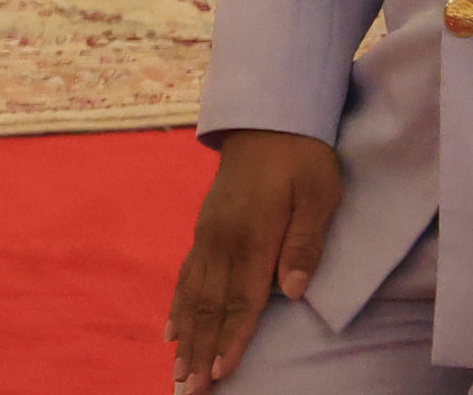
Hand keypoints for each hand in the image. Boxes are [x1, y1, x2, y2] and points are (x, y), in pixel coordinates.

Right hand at [169, 129, 339, 385]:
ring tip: (177, 370)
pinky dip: (176, 306)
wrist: (268, 120)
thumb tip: (293, 292)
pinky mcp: (204, 230)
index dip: (231, 339)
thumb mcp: (318, 197)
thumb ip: (304, 245)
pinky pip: (185, 274)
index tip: (220, 373)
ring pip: (191, 294)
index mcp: (250, 235)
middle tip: (188, 388)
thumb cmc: (302, 161)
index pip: (240, 299)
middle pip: (207, 305)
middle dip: (198, 350)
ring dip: (185, 336)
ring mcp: (207, 234)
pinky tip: (170, 328)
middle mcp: (221, 239)